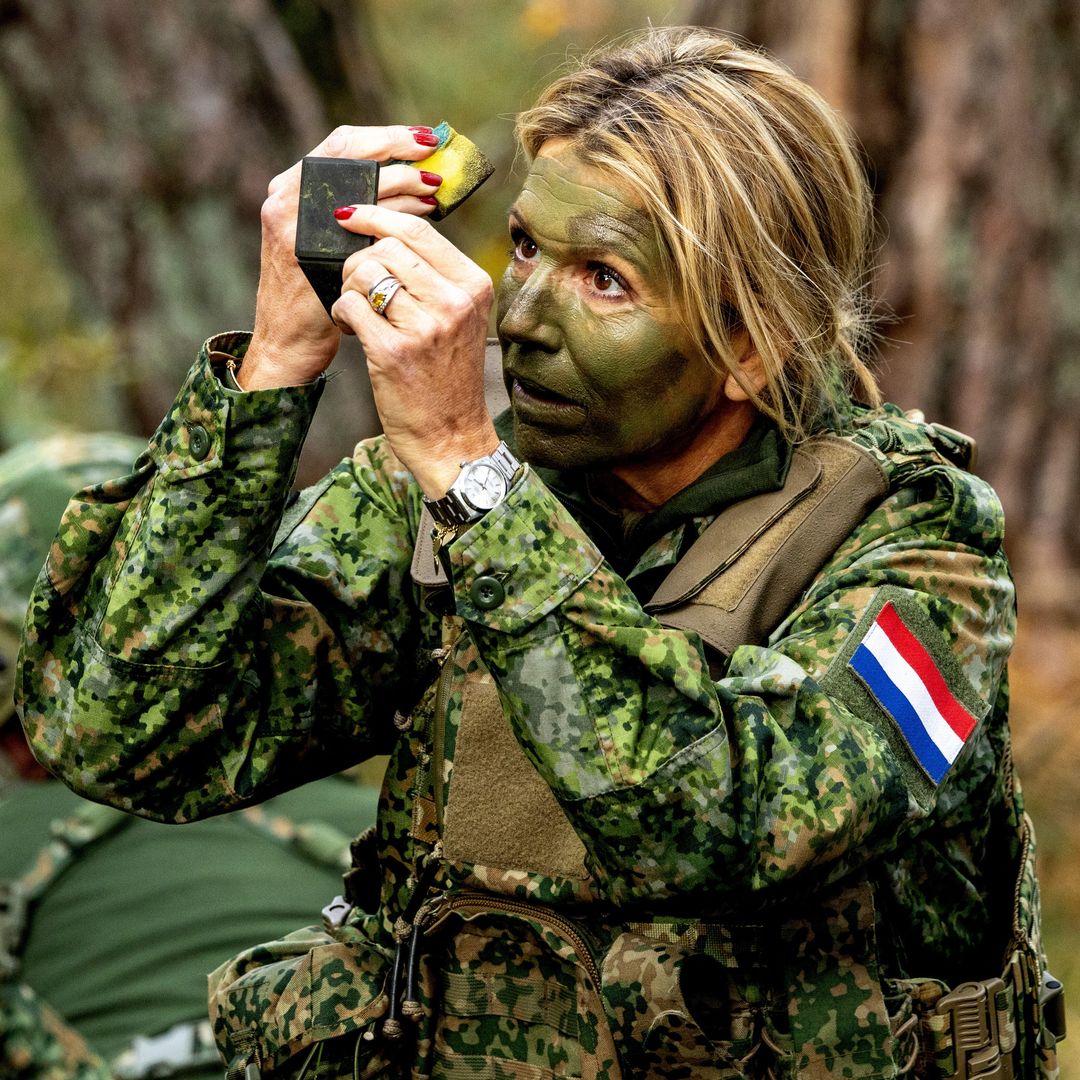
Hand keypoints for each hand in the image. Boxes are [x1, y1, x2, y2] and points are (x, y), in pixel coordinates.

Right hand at [240, 125, 445, 390]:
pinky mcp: (303, 251)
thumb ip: (362, 212)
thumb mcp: (335, 243)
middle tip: (434, 152)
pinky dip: (391, 216)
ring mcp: (292, 223)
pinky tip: (420, 220)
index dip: (384, 137)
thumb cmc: (319, 294)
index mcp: (292, 189)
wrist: (289, 344)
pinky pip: (356, 224)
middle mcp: (286, 198)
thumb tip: (420, 185)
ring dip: (400, 181)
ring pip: (353, 184)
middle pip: (345, 153)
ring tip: (433, 186)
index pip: (341, 145)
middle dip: (395, 148)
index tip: (424, 137)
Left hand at [330, 204, 497, 496]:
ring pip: (364, 273)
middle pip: (386, 247)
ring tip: (358, 312)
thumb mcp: (460, 318)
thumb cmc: (448, 376)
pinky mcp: (394, 352)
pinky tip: (352, 329)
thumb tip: (386, 227)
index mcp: (473, 286)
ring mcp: (426, 327)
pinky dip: (341, 313)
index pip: (418, 231)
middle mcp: (454, 303)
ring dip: (349, 288)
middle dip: (359, 261)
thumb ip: (435, 275)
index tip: (351, 216)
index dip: (377, 216)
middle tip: (358, 287)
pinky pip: (350, 305)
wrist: (450, 436)